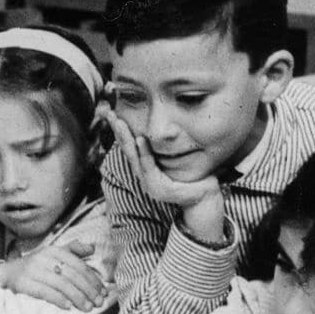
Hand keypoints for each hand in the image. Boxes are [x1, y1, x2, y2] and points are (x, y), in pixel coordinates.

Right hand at [0, 234, 105, 311]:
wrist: (7, 273)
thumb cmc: (37, 265)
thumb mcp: (54, 253)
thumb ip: (73, 249)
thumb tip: (92, 248)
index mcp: (54, 250)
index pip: (78, 265)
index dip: (93, 279)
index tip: (103, 292)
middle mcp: (44, 258)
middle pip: (72, 275)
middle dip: (88, 290)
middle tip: (98, 303)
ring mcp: (33, 271)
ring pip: (61, 284)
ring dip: (77, 297)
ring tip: (87, 308)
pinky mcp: (24, 283)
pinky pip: (44, 292)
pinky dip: (58, 299)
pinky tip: (68, 306)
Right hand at [110, 118, 225, 246]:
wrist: (205, 199)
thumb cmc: (194, 178)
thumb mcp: (177, 161)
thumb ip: (168, 149)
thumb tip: (167, 127)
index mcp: (147, 170)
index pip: (130, 148)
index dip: (121, 132)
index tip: (112, 114)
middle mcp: (144, 177)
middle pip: (128, 151)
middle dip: (118, 132)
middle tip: (110, 114)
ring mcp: (149, 184)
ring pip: (134, 158)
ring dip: (126, 139)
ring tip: (119, 123)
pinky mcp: (157, 188)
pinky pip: (149, 167)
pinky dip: (144, 152)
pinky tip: (140, 139)